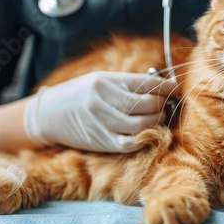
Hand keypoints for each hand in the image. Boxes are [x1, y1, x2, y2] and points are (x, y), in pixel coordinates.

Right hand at [24, 71, 176, 152]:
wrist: (47, 114)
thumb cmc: (78, 94)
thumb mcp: (100, 80)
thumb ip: (127, 83)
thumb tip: (161, 86)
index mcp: (105, 81)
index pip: (146, 83)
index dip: (166, 86)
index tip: (176, 87)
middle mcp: (103, 100)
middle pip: (148, 104)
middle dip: (164, 104)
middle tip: (168, 103)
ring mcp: (102, 122)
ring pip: (143, 124)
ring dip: (158, 121)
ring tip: (159, 116)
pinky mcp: (101, 141)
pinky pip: (130, 143)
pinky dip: (144, 137)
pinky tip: (148, 131)